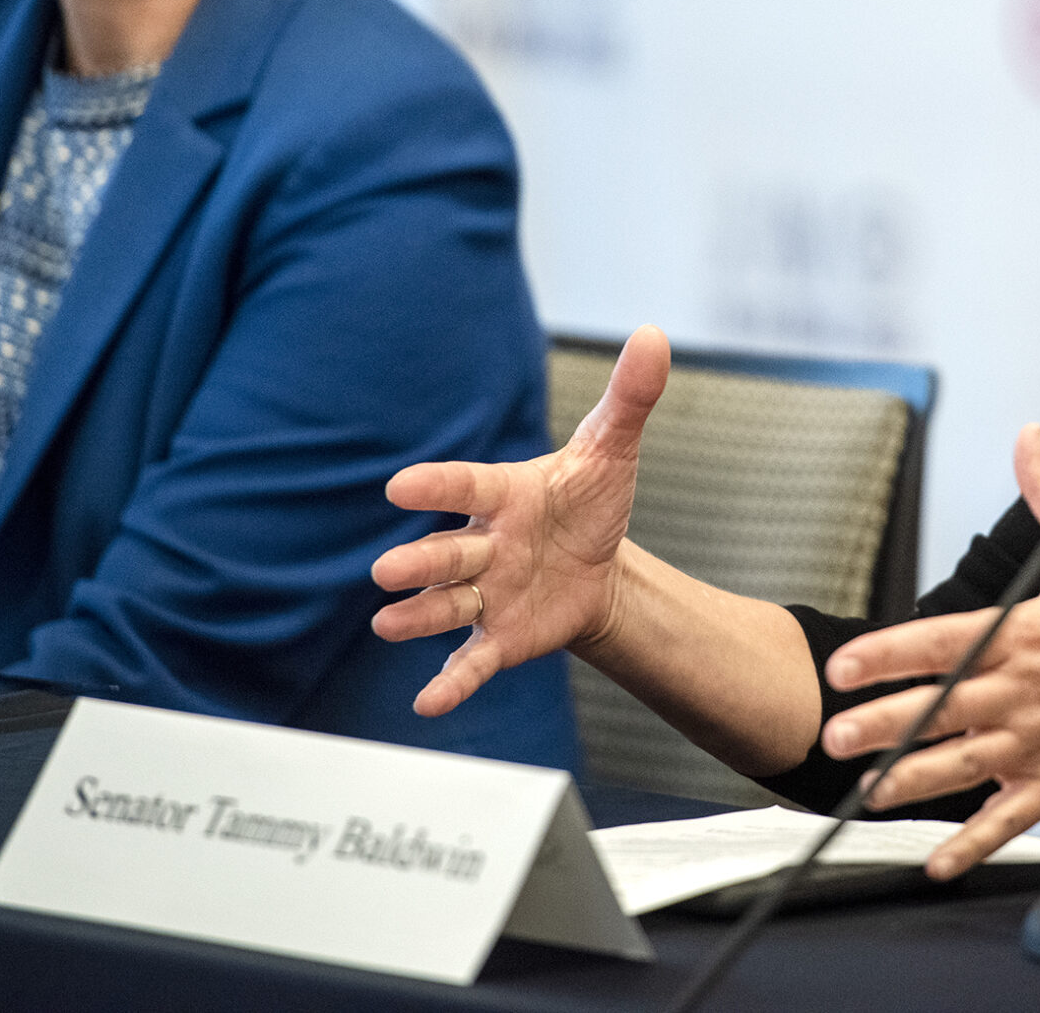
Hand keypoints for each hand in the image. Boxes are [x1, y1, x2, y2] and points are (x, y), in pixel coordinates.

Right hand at [370, 326, 670, 715]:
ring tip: (386, 623)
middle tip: (386, 570)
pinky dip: (451, 682)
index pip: (467, 486)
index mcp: (506, 495)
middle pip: (447, 553)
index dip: (436, 485)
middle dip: (419, 562)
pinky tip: (428, 703)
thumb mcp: (614, 451)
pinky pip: (471, 661)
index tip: (399, 486)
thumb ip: (629, 398)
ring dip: (418, 615)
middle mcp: (485, 544)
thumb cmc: (589, 503)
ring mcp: (487, 594)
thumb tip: (654, 336)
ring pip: (447, 605)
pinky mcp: (498, 637)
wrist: (599, 568)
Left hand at [817, 423, 1039, 877]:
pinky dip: (973, 845)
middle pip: (938, 710)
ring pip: (961, 767)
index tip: (843, 667)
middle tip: (834, 736)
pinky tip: (938, 861)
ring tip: (866, 792)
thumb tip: (1027, 439)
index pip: (941, 643)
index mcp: (1027, 636)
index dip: (886, 655)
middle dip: (880, 725)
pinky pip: (1008, 820)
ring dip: (909, 782)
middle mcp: (1024, 694)